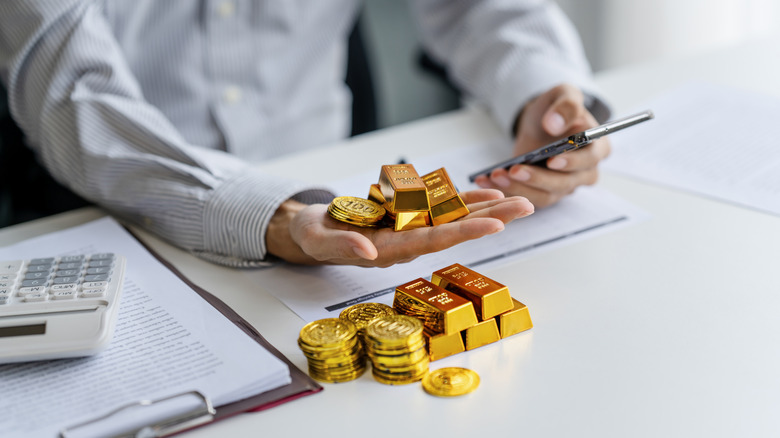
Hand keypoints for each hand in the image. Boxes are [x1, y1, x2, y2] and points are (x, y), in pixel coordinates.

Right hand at [266, 189, 533, 266]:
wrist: (312, 229)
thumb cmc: (313, 236)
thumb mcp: (319, 240)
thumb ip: (343, 246)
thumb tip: (369, 253)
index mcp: (388, 250)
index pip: (432, 241)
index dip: (464, 232)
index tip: (494, 226)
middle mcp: (407, 241)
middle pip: (455, 230)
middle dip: (491, 220)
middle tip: (526, 208)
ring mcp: (410, 228)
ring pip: (454, 218)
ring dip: (487, 210)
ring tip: (519, 201)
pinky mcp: (408, 215)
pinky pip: (441, 207)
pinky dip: (465, 200)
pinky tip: (489, 194)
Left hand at [474, 83, 610, 207]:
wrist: (540, 121)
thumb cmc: (556, 109)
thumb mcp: (563, 95)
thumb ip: (566, 104)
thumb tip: (554, 124)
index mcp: (597, 147)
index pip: (589, 159)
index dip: (572, 162)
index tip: (552, 160)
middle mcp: (584, 172)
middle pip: (564, 183)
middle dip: (537, 178)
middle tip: (514, 169)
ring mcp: (564, 186)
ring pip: (544, 195)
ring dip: (518, 187)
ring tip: (496, 175)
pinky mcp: (543, 192)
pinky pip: (527, 197)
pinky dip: (506, 190)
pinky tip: (487, 180)